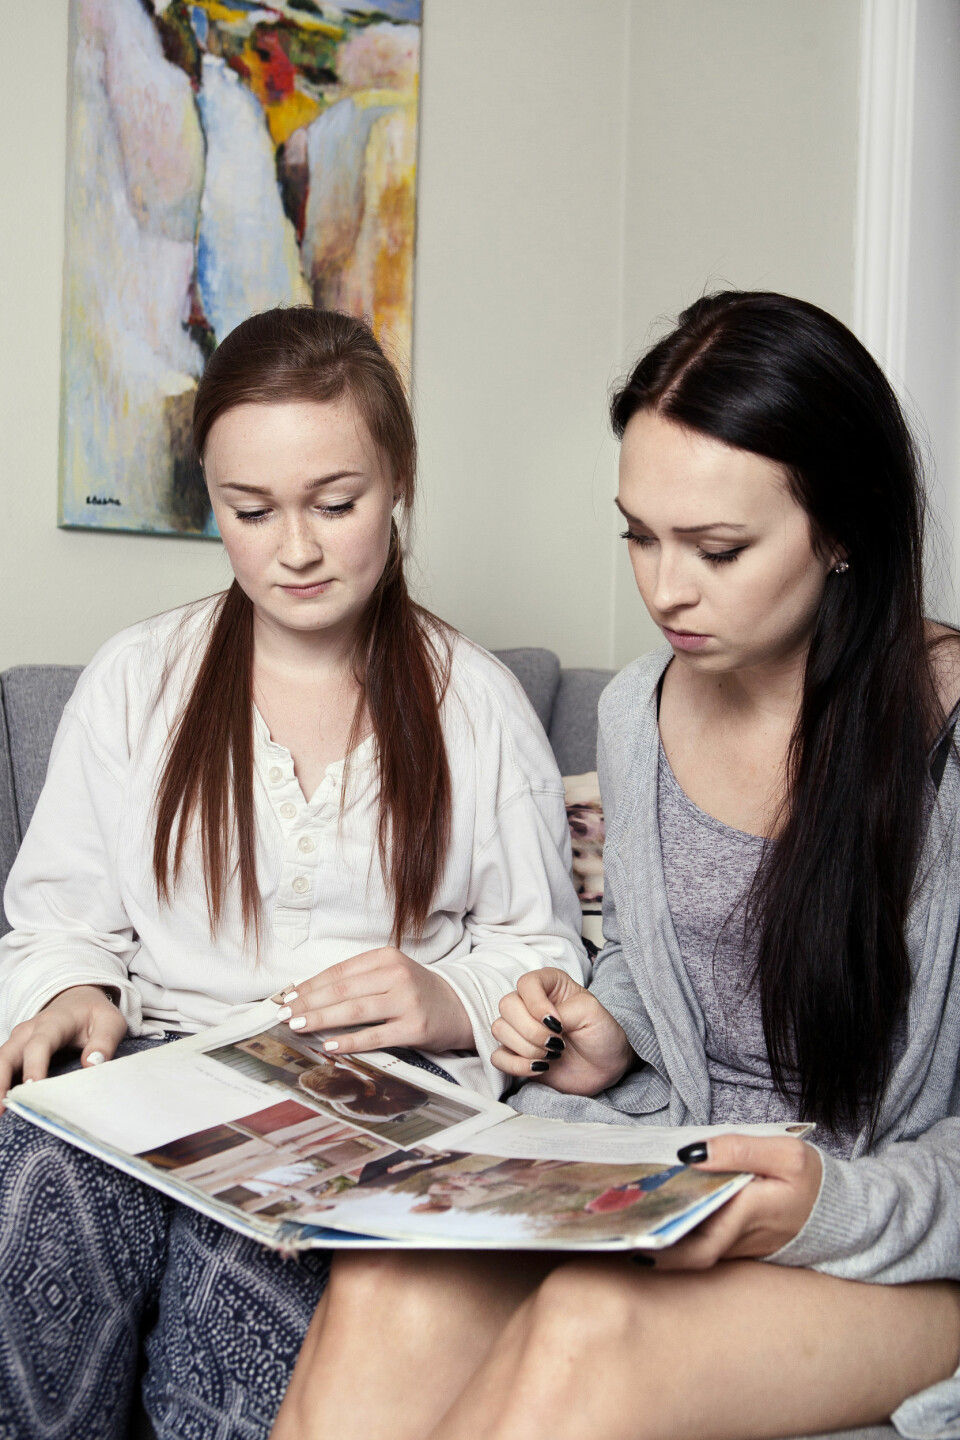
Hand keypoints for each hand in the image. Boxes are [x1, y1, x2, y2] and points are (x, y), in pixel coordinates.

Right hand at [0, 985, 126, 1109]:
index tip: (33, 1088)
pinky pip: (2, 1069)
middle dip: (0, 1082)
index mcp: (53, 1022)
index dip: (34, 1065)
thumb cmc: (94, 1014)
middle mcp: (28, 1032)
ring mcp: (18, 1042)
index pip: (39, 1044)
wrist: (77, 1001)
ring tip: (0, 1113)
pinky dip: (1, 1086)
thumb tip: (92, 1064)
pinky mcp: (15, 1052)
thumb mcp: (109, 1022)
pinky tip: (4, 1106)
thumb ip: (104, 1041)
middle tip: (1, 1111)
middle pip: (6, 1056)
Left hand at [278, 949, 473, 1054]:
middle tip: (284, 1015)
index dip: (311, 985)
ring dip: (321, 1019)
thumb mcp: (390, 974)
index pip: (339, 971)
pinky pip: (375, 1035)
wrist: (460, 1007)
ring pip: (354, 1010)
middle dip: (308, 1003)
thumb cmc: (416, 992)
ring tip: (297, 1026)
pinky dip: (349, 1041)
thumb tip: (310, 994)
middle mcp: (397, 975)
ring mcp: (407, 1000)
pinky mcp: (415, 1027)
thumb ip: (358, 980)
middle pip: (342, 990)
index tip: (289, 997)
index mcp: (386, 957)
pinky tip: (329, 1045)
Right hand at [491, 967, 633, 1094]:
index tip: (558, 1024)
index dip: (536, 1004)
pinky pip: (497, 1057)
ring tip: (552, 1055)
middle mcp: (530, 1003)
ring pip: (499, 1029)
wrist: (607, 1068)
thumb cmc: (603, 1034)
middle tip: (556, 1043)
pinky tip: (540, 1068)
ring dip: (526, 1047)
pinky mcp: (516, 1054)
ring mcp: (521, 1029)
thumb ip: (564, 1011)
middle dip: (531, 1030)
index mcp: (549, 985)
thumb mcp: (592, 1013)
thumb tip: (541, 1023)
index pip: (526, 983)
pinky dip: (516, 1065)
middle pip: (506, 1005)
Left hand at [638, 1133, 822, 1268]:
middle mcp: (737, 1239)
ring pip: (692, 1247)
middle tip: (615, 1226)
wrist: (839, 1212)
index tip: (632, 1238)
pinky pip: (702, 1240)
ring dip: (661, 1235)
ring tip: (623, 1213)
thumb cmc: (812, 1180)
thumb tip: (690, 1153)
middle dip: (650, 1243)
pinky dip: (678, 1229)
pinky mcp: (737, 1242)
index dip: (664, 1247)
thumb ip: (738, 1150)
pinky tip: (654, 1209)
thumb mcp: (785, 1154)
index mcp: (747, 1217)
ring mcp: (737, 1245)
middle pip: (686, 1250)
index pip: (699, 1244)